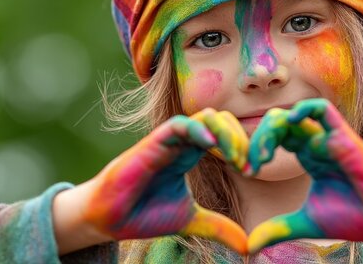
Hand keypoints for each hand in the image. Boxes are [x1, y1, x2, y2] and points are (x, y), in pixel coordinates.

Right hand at [82, 109, 248, 253]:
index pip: (226, 136)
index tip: (253, 171)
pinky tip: (211, 146)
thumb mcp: (191, 221)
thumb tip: (248, 245)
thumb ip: (218, 227)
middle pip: (221, 121)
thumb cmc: (144, 214)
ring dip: (226, 133)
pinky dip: (198, 130)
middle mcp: (183, 144)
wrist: (110, 220)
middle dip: (240, 139)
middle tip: (248, 166)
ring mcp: (168, 141)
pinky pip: (179, 124)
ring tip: (235, 159)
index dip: (243, 147)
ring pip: (204, 117)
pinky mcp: (153, 143)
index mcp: (192, 155)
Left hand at [246, 98, 362, 252]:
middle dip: (258, 139)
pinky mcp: (345, 138)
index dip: (255, 148)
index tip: (246, 170)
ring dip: (272, 129)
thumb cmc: (357, 217)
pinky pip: (323, 110)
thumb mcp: (307, 223)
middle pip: (278, 124)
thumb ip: (279, 229)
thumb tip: (250, 246)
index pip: (274, 138)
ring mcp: (329, 139)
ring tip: (264, 156)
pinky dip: (303, 110)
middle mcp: (316, 144)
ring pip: (293, 115)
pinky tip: (289, 124)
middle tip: (251, 164)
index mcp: (307, 157)